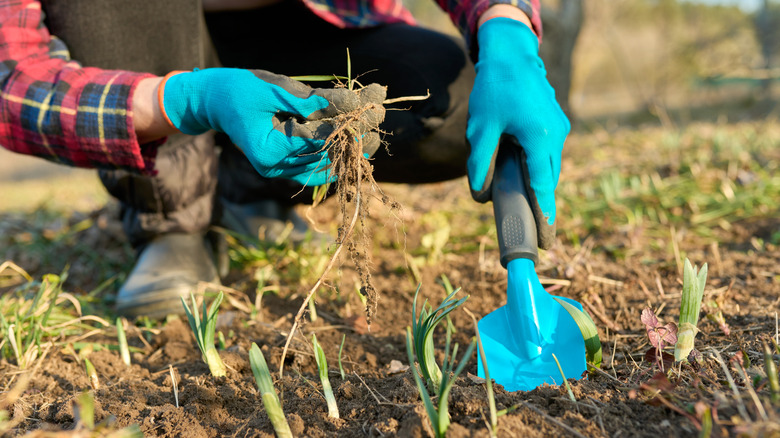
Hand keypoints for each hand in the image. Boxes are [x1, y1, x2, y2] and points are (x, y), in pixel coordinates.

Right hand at [160, 69, 383, 185]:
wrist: (214, 101)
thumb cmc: (240, 89)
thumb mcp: (274, 88)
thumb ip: (309, 99)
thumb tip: (348, 103)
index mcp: (268, 150)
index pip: (315, 141)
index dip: (344, 128)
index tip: (369, 114)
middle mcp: (274, 167)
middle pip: (323, 158)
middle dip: (353, 141)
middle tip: (378, 124)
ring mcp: (278, 171)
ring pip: (322, 168)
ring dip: (348, 153)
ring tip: (373, 138)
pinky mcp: (283, 167)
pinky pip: (314, 168)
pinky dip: (334, 158)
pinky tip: (355, 148)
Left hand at [466, 17, 569, 248]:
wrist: (512, 55)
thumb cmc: (494, 89)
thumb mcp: (481, 128)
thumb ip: (480, 163)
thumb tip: (480, 195)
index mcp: (539, 138)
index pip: (542, 185)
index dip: (543, 213)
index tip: (547, 239)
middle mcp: (555, 135)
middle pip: (549, 179)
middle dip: (542, 204)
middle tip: (537, 233)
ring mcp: (559, 128)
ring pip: (550, 167)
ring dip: (540, 185)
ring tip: (530, 209)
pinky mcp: (556, 123)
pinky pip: (549, 155)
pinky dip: (539, 169)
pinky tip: (526, 178)